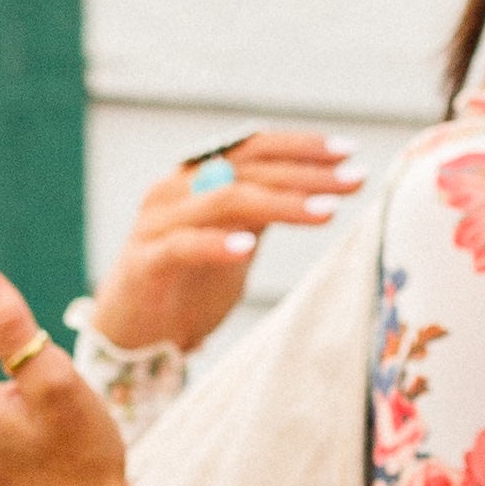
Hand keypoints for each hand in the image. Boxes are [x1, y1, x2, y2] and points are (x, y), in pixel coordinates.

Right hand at [90, 122, 364, 361]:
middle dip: (306, 174)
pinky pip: (183, 245)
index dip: (301, 147)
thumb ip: (263, 213)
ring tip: (326, 213)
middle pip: (247, 170)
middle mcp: (175, 190)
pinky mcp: (144, 261)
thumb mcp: (236, 242)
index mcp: (197, 179)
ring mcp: (156, 223)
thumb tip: (320, 189)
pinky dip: (217, 244)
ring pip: (224, 200)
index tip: (349, 153)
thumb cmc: (187, 289)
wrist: (131, 338)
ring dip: (281, 204)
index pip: (253, 148)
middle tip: (353, 180)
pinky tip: (248, 248)